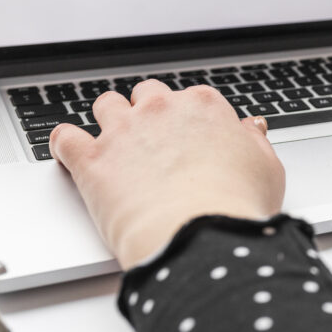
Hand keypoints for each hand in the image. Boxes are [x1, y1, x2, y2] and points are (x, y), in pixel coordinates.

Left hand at [49, 82, 285, 268]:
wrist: (198, 238)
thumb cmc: (236, 207)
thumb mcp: (267, 170)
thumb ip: (255, 143)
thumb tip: (248, 131)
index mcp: (204, 107)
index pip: (191, 97)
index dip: (190, 119)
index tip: (191, 137)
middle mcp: (161, 110)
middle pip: (146, 94)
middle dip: (148, 113)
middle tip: (155, 142)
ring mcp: (123, 131)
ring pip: (106, 106)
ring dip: (109, 121)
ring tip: (115, 144)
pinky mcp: (91, 159)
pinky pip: (64, 137)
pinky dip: (65, 143)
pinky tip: (71, 153)